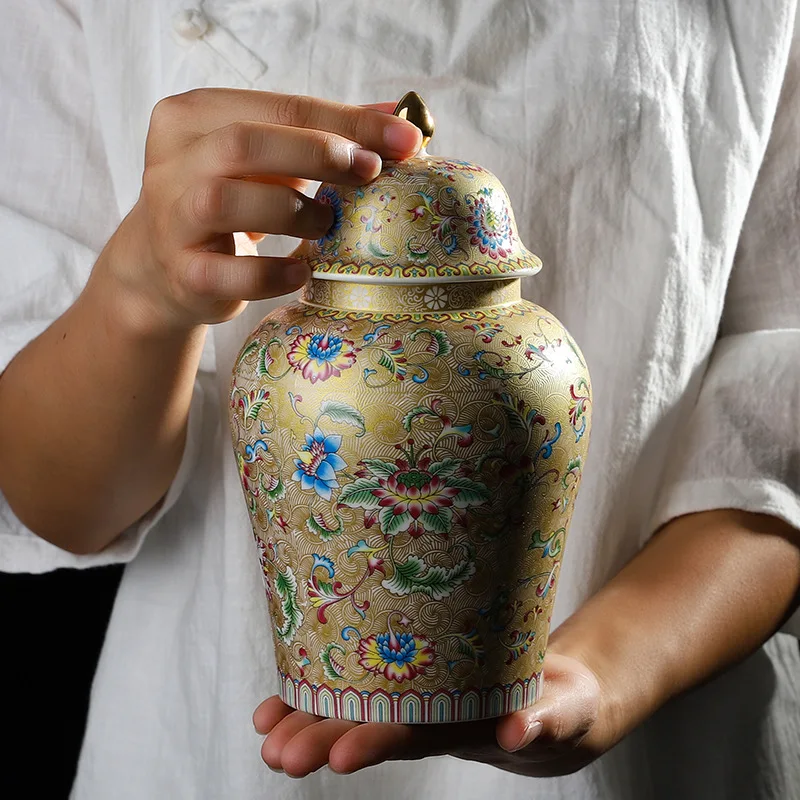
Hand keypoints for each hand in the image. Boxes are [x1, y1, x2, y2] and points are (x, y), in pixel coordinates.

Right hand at [98, 89, 421, 333]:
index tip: (405, 139)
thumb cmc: (229, 200)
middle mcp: (172, 163)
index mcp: (192, 117)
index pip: (280, 107)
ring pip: (227, 202)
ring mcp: (172, 220)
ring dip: (293, 213)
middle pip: (244, 144)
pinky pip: (231, 273)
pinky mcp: (184, 273)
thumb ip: (325, 135)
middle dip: (318, 154)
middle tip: (369, 174)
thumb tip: (403, 121)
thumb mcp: (268, 159)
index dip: (348, 121)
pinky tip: (302, 271)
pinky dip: (275, 273)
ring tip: (327, 226)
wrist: (162, 265)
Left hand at [253, 651, 614, 778]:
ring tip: (266, 731)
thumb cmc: (565, 706)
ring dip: (311, 719)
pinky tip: (287, 689)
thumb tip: (518, 733)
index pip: (415, 737)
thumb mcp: (566, 714)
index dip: (375, 742)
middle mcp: (433, 716)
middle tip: (278, 756)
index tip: (337, 757)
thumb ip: (546, 722)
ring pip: (359, 708)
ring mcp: (422, 697)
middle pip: (372, 728)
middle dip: (323, 740)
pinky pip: (368, 678)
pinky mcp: (419, 673)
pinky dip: (328, 683)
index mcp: (466, 726)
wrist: (557, 700)